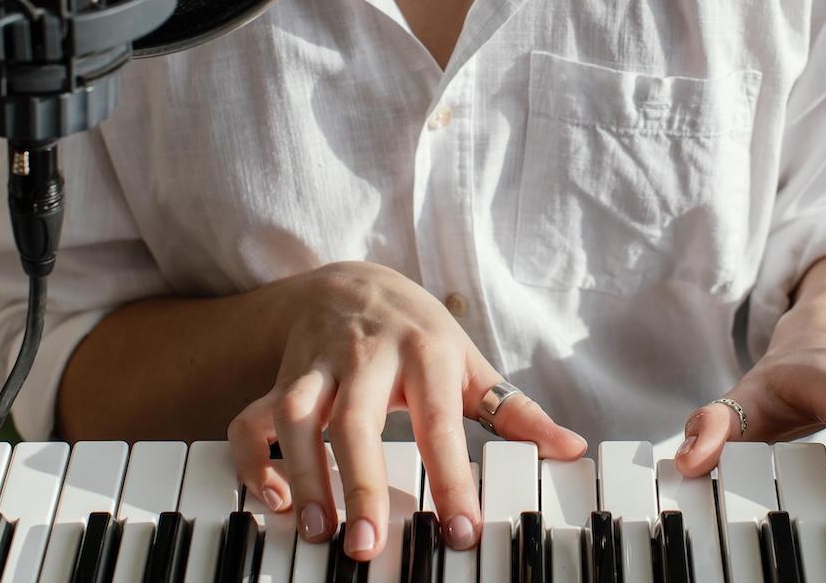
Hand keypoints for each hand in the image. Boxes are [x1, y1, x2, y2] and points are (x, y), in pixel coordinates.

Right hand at [227, 262, 585, 558]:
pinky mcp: (282, 379)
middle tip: (366, 544)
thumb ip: (517, 412)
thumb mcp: (469, 364)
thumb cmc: (419, 334)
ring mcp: (320, 367)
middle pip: (358, 420)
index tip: (460, 529)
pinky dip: (255, 458)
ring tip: (319, 530)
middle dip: (361, 483)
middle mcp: (368, 358)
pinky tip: (271, 497)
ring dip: (304, 475)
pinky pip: (254, 418)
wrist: (352, 281)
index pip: (440, 422)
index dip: (452, 477)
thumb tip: (571, 449)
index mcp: (426, 355)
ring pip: (298, 417)